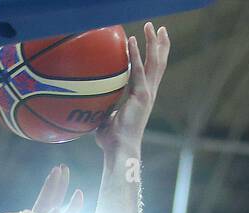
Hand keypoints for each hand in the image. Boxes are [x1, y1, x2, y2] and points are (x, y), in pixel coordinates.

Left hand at [96, 22, 169, 155]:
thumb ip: (102, 107)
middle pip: (159, 63)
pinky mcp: (142, 95)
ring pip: (155, 62)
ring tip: (152, 26)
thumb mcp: (105, 118)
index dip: (154, 56)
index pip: (151, 72)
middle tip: (161, 28)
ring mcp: (147, 93)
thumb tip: (87, 104)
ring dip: (153, 43)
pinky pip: (139, 70)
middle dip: (160, 44)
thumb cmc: (111, 140)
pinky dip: (136, 54)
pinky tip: (132, 40)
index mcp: (142, 96)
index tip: (154, 42)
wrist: (119, 149)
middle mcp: (148, 93)